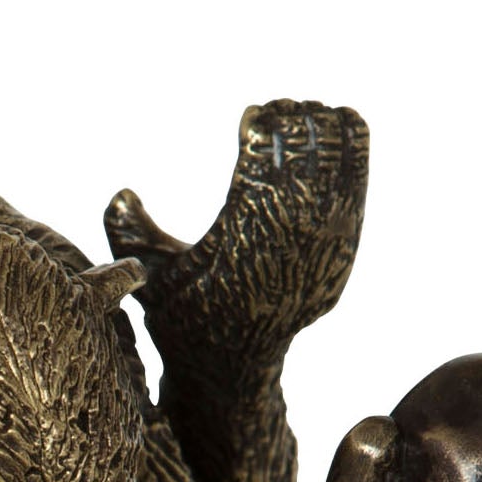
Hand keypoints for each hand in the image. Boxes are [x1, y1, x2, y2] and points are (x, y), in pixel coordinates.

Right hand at [106, 100, 367, 379]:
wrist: (233, 368)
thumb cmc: (185, 318)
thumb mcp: (149, 280)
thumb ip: (130, 234)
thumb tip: (122, 192)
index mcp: (243, 240)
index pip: (266, 159)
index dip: (261, 126)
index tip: (249, 116)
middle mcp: (292, 242)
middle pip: (306, 151)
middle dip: (292, 120)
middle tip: (274, 113)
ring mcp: (325, 246)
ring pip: (340, 160)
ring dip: (322, 128)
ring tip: (300, 116)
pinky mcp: (344, 250)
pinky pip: (358, 181)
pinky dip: (351, 146)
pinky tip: (334, 125)